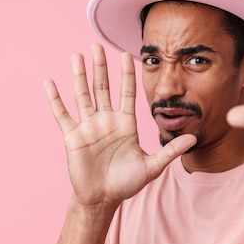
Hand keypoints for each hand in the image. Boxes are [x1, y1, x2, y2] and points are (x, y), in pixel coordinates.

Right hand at [45, 44, 196, 208]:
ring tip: (77, 55)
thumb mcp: (151, 167)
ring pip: (83, 95)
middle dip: (101, 66)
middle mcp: (106, 120)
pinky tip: (49, 82)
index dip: (127, 74)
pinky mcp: (72, 137)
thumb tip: (193, 139)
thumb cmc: (126, 183)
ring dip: (79, 75)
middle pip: (103, 87)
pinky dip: (55, 99)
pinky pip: (62, 114)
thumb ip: (170, 152)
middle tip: (97, 44)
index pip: (127, 93)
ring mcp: (88, 126)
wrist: (103, 198)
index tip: (127, 55)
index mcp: (125, 123)